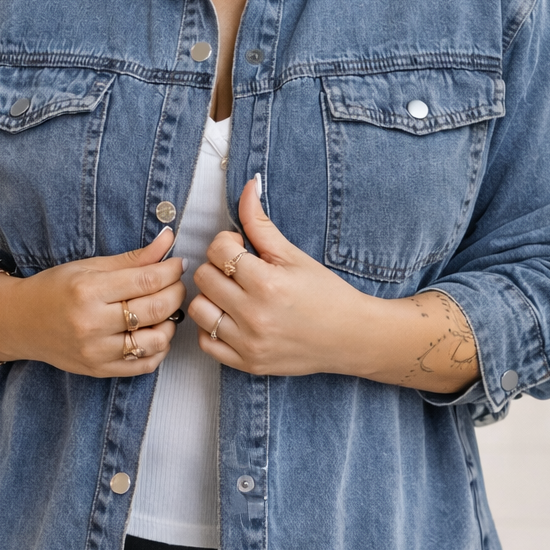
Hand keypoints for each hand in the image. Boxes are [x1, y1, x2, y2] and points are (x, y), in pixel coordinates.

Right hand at [0, 228, 186, 376]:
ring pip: (155, 341)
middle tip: (176, 285)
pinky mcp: (99, 370)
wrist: (20, 322)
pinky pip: (144, 365)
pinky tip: (154, 333)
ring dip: (170, 324)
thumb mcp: (89, 266)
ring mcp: (96, 351)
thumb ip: (132, 258)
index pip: (146, 280)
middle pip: (155, 309)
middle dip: (175, 294)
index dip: (170, 271)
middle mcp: (92, 323)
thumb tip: (169, 239)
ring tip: (165, 312)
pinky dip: (159, 349)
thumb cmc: (55, 289)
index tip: (177, 265)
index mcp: (88, 290)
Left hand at [189, 181, 479, 391]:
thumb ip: (261, 223)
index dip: (228, 243)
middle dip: (218, 268)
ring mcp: (248, 343)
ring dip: (211, 298)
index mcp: (267, 283)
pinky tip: (231, 318)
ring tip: (232, 295)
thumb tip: (247, 186)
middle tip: (239, 271)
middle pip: (203, 278)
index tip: (243, 249)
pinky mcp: (246, 363)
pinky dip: (212, 328)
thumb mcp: (293, 255)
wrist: (350, 337)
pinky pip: (206, 342)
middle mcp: (254, 315)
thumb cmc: (325, 293)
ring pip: (199, 310)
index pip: (218, 250)